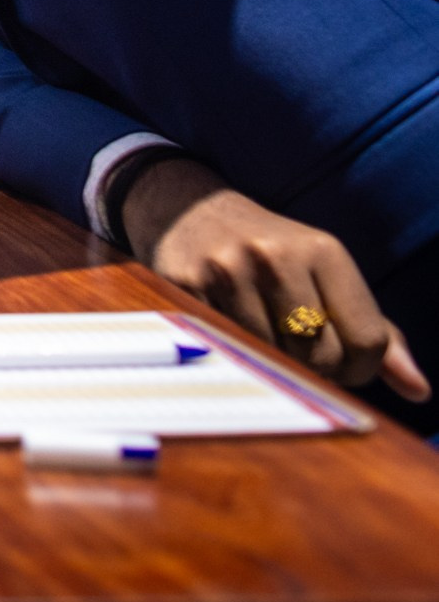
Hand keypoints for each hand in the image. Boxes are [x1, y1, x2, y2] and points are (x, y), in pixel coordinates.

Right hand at [123, 156, 429, 400]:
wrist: (189, 211)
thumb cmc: (273, 254)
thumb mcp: (327, 275)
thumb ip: (376, 332)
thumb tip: (418, 390)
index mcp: (323, 250)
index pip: (367, 340)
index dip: (362, 368)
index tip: (344, 364)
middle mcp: (276, 257)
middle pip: (323, 357)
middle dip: (318, 370)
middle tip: (300, 354)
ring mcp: (228, 271)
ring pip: (273, 360)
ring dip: (274, 365)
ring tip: (265, 340)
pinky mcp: (187, 287)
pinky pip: (228, 351)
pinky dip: (235, 354)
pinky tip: (230, 332)